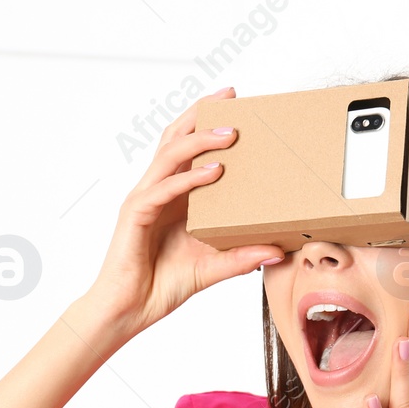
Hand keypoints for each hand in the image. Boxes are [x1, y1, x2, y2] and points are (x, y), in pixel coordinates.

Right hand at [86, 84, 283, 336]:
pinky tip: (214, 171)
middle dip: (201, 113)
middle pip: (175, 138)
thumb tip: (278, 250)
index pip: (188, 149)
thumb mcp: (213, 269)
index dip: (206, 123)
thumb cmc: (162, 285)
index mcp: (173, 197)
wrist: (129, 310)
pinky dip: (189, 178)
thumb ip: (242, 257)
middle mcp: (157, 190)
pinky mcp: (136, 215)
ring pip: (169, 155)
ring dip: (200, 140)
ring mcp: (145, 199)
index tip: (235, 105)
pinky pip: (164, 188)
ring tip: (231, 133)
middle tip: (231, 97)